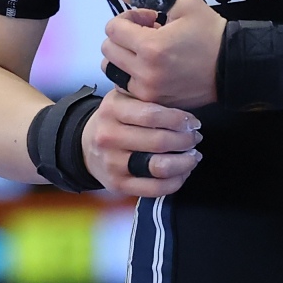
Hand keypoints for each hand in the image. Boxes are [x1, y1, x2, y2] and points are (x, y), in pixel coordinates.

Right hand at [80, 90, 201, 197]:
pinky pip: (155, 188)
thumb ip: (147, 94)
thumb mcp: (123, 98)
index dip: (180, 120)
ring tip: (193, 156)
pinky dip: (176, 181)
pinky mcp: (118, 185)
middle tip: (195, 138)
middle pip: (159, 142)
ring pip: (159, 168)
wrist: (86, 146)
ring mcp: (112, 163)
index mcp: (112, 110)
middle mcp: (108, 137)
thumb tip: (184, 96)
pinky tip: (183, 172)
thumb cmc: (116, 119)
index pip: (153, 115)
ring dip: (185, 162)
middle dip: (186, 140)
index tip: (193, 122)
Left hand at [102, 0, 225, 108]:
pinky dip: (131, 74)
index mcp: (151, 46)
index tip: (148, 18)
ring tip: (148, 51)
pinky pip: (125, 86)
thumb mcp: (183, 2)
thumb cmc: (209, 32)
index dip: (128, 18)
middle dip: (124, 36)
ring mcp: (148, 91)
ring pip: (113, 69)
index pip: (112, 28)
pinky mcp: (153, 101)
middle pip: (108, 49)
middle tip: (148, 33)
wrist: (232, 66)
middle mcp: (145, 72)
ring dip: (123, 56)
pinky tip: (151, 66)